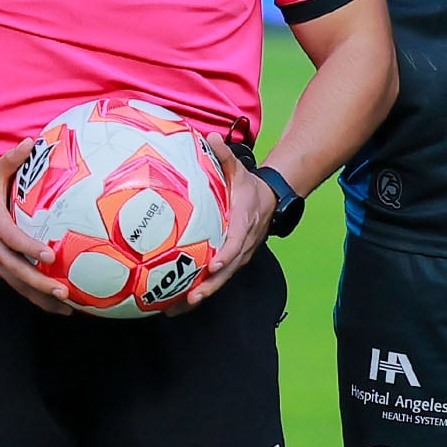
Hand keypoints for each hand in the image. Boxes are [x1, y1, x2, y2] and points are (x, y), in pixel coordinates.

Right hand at [0, 157, 79, 313]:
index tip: (49, 256)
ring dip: (40, 298)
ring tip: (66, 307)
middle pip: (17, 271)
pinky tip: (52, 303)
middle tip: (63, 292)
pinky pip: (14, 284)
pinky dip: (32, 296)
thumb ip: (12, 160)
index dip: (30, 249)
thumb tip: (31, 142)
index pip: (13, 240)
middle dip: (40, 285)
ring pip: (17, 284)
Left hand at [179, 138, 276, 308]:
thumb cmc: (248, 186)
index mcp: (244, 223)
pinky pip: (216, 280)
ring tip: (176, 310)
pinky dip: (199, 292)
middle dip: (210, 286)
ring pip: (221, 280)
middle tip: (192, 297)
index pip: (236, 243)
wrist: (271, 200)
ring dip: (201, 295)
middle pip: (227, 270)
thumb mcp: (239, 170)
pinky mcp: (231, 262)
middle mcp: (243, 245)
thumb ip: (225, 156)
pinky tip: (176, 305)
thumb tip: (210, 137)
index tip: (212, 265)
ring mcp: (238, 256)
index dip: (225, 255)